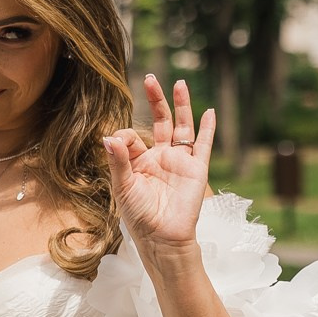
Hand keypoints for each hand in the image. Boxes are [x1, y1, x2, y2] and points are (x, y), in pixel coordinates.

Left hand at [102, 76, 214, 251]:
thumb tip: (108, 136)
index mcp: (138, 161)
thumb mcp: (122, 187)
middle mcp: (159, 157)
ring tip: (179, 83)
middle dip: (155, 100)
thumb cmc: (139, 216)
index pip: (131, 137)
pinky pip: (203, 144)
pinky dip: (207, 128)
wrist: (163, 238)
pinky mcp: (196, 168)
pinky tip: (209, 111)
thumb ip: (118, 161)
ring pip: (181, 127)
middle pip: (159, 121)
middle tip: (150, 78)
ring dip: (181, 105)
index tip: (118, 143)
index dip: (123, 137)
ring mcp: (179, 161)